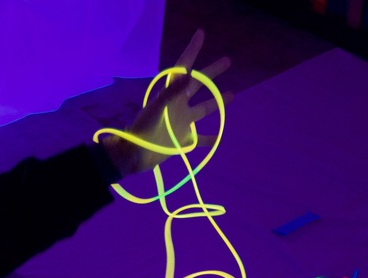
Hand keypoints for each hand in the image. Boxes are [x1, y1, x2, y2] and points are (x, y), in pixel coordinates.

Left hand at [101, 29, 233, 177]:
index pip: (183, 67)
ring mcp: (181, 122)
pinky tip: (219, 138)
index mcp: (171, 94)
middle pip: (198, 84)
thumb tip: (188, 74)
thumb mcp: (158, 106)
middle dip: (212, 73)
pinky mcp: (182, 140)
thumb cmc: (143, 128)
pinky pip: (199, 139)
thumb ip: (173, 91)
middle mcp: (178, 105)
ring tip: (231, 95)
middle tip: (227, 61)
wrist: (135, 153)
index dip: (192, 50)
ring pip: (203, 110)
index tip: (201, 34)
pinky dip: (210, 139)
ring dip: (216, 102)